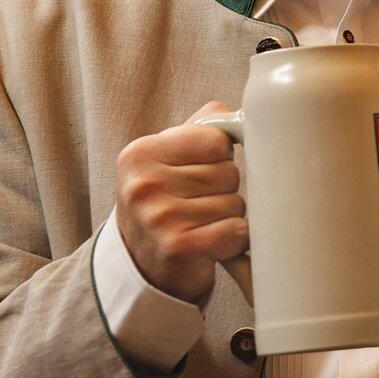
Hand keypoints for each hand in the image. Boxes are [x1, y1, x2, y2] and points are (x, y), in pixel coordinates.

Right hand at [115, 102, 247, 303]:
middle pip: (229, 173)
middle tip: (199, 205)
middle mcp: (144, 184)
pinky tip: (213, 243)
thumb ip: (201, 127)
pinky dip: (235, 239)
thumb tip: (237, 113)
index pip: (216, 140)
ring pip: (236, 203)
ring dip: (229, 216)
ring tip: (203, 225)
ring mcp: (159, 218)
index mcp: (141, 153)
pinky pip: (236, 232)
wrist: (141, 264)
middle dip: (225, 190)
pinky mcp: (178, 248)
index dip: (221, 157)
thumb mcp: (167, 158)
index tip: (203, 171)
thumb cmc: (164, 202)